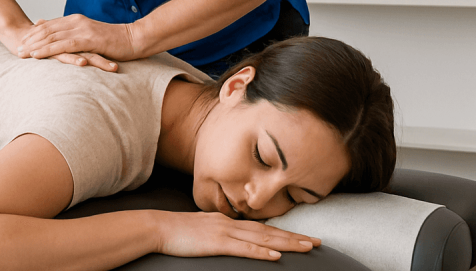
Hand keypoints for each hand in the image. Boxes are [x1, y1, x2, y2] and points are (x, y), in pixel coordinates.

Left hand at [16, 14, 141, 71]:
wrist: (135, 38)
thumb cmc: (115, 40)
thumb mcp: (92, 35)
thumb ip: (76, 35)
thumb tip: (62, 37)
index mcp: (76, 20)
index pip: (50, 25)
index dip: (34, 33)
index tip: (21, 41)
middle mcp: (77, 22)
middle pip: (47, 29)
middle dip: (30, 39)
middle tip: (16, 49)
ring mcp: (82, 30)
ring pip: (52, 36)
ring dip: (35, 45)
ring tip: (21, 53)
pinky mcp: (88, 40)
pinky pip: (64, 45)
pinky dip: (48, 49)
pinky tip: (38, 55)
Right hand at [156, 211, 319, 260]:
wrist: (158, 227)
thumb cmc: (177, 231)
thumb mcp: (203, 229)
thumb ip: (219, 231)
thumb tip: (232, 238)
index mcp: (228, 220)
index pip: (262, 226)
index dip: (284, 231)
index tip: (303, 236)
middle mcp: (231, 223)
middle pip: (269, 230)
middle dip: (294, 237)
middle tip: (317, 242)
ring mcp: (225, 232)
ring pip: (263, 238)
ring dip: (286, 243)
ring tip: (307, 248)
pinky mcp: (217, 244)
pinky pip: (243, 249)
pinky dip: (261, 251)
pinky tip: (275, 256)